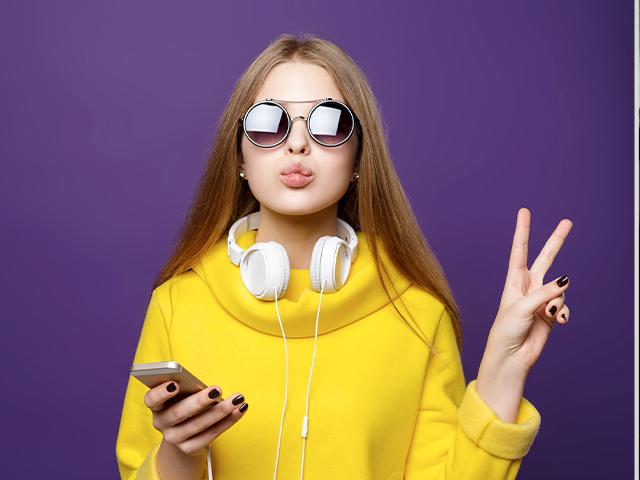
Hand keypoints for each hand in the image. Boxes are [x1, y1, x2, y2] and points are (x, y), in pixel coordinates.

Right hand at [144, 381, 248, 456]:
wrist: (182, 432)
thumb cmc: (184, 403)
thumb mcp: (181, 395)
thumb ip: (188, 389)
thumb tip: (209, 389)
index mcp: (157, 406)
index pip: (151, 399)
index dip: (161, 393)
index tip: (174, 384)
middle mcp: (162, 423)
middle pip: (179, 412)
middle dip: (200, 401)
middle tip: (217, 389)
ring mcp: (175, 438)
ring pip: (199, 424)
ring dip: (221, 411)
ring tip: (237, 399)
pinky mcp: (189, 448)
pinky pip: (211, 435)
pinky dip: (228, 421)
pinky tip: (239, 410)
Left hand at [486, 207, 572, 374]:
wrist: (511, 356)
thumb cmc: (507, 330)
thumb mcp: (522, 308)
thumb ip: (544, 292)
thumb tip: (566, 280)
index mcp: (514, 281)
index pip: (520, 250)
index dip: (523, 231)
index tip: (524, 211)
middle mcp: (529, 286)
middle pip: (546, 258)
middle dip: (556, 241)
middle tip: (568, 222)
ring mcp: (541, 299)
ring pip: (560, 288)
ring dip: (558, 300)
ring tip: (549, 313)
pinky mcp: (551, 313)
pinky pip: (564, 306)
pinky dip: (563, 312)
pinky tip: (557, 320)